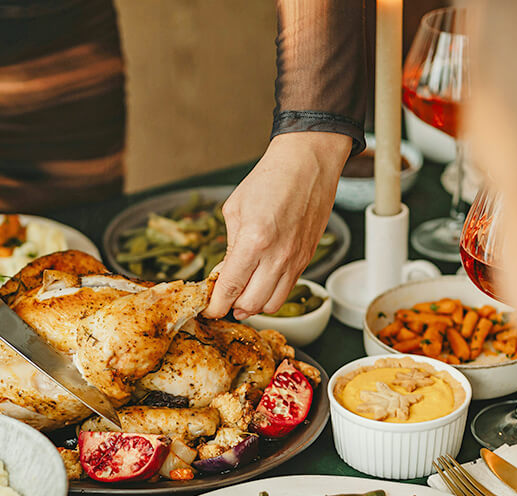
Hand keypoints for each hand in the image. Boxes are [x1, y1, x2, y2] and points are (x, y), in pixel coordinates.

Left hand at [205, 131, 350, 319]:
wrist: (307, 164)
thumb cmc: (270, 179)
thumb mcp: (235, 210)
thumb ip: (229, 247)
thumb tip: (225, 274)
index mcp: (254, 241)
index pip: (231, 288)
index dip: (216, 305)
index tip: (209, 308)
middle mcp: (277, 256)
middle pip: (251, 304)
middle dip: (232, 306)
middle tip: (223, 298)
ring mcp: (295, 260)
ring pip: (272, 304)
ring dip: (253, 305)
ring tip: (242, 294)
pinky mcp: (306, 259)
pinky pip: (287, 290)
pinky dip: (271, 294)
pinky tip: (261, 284)